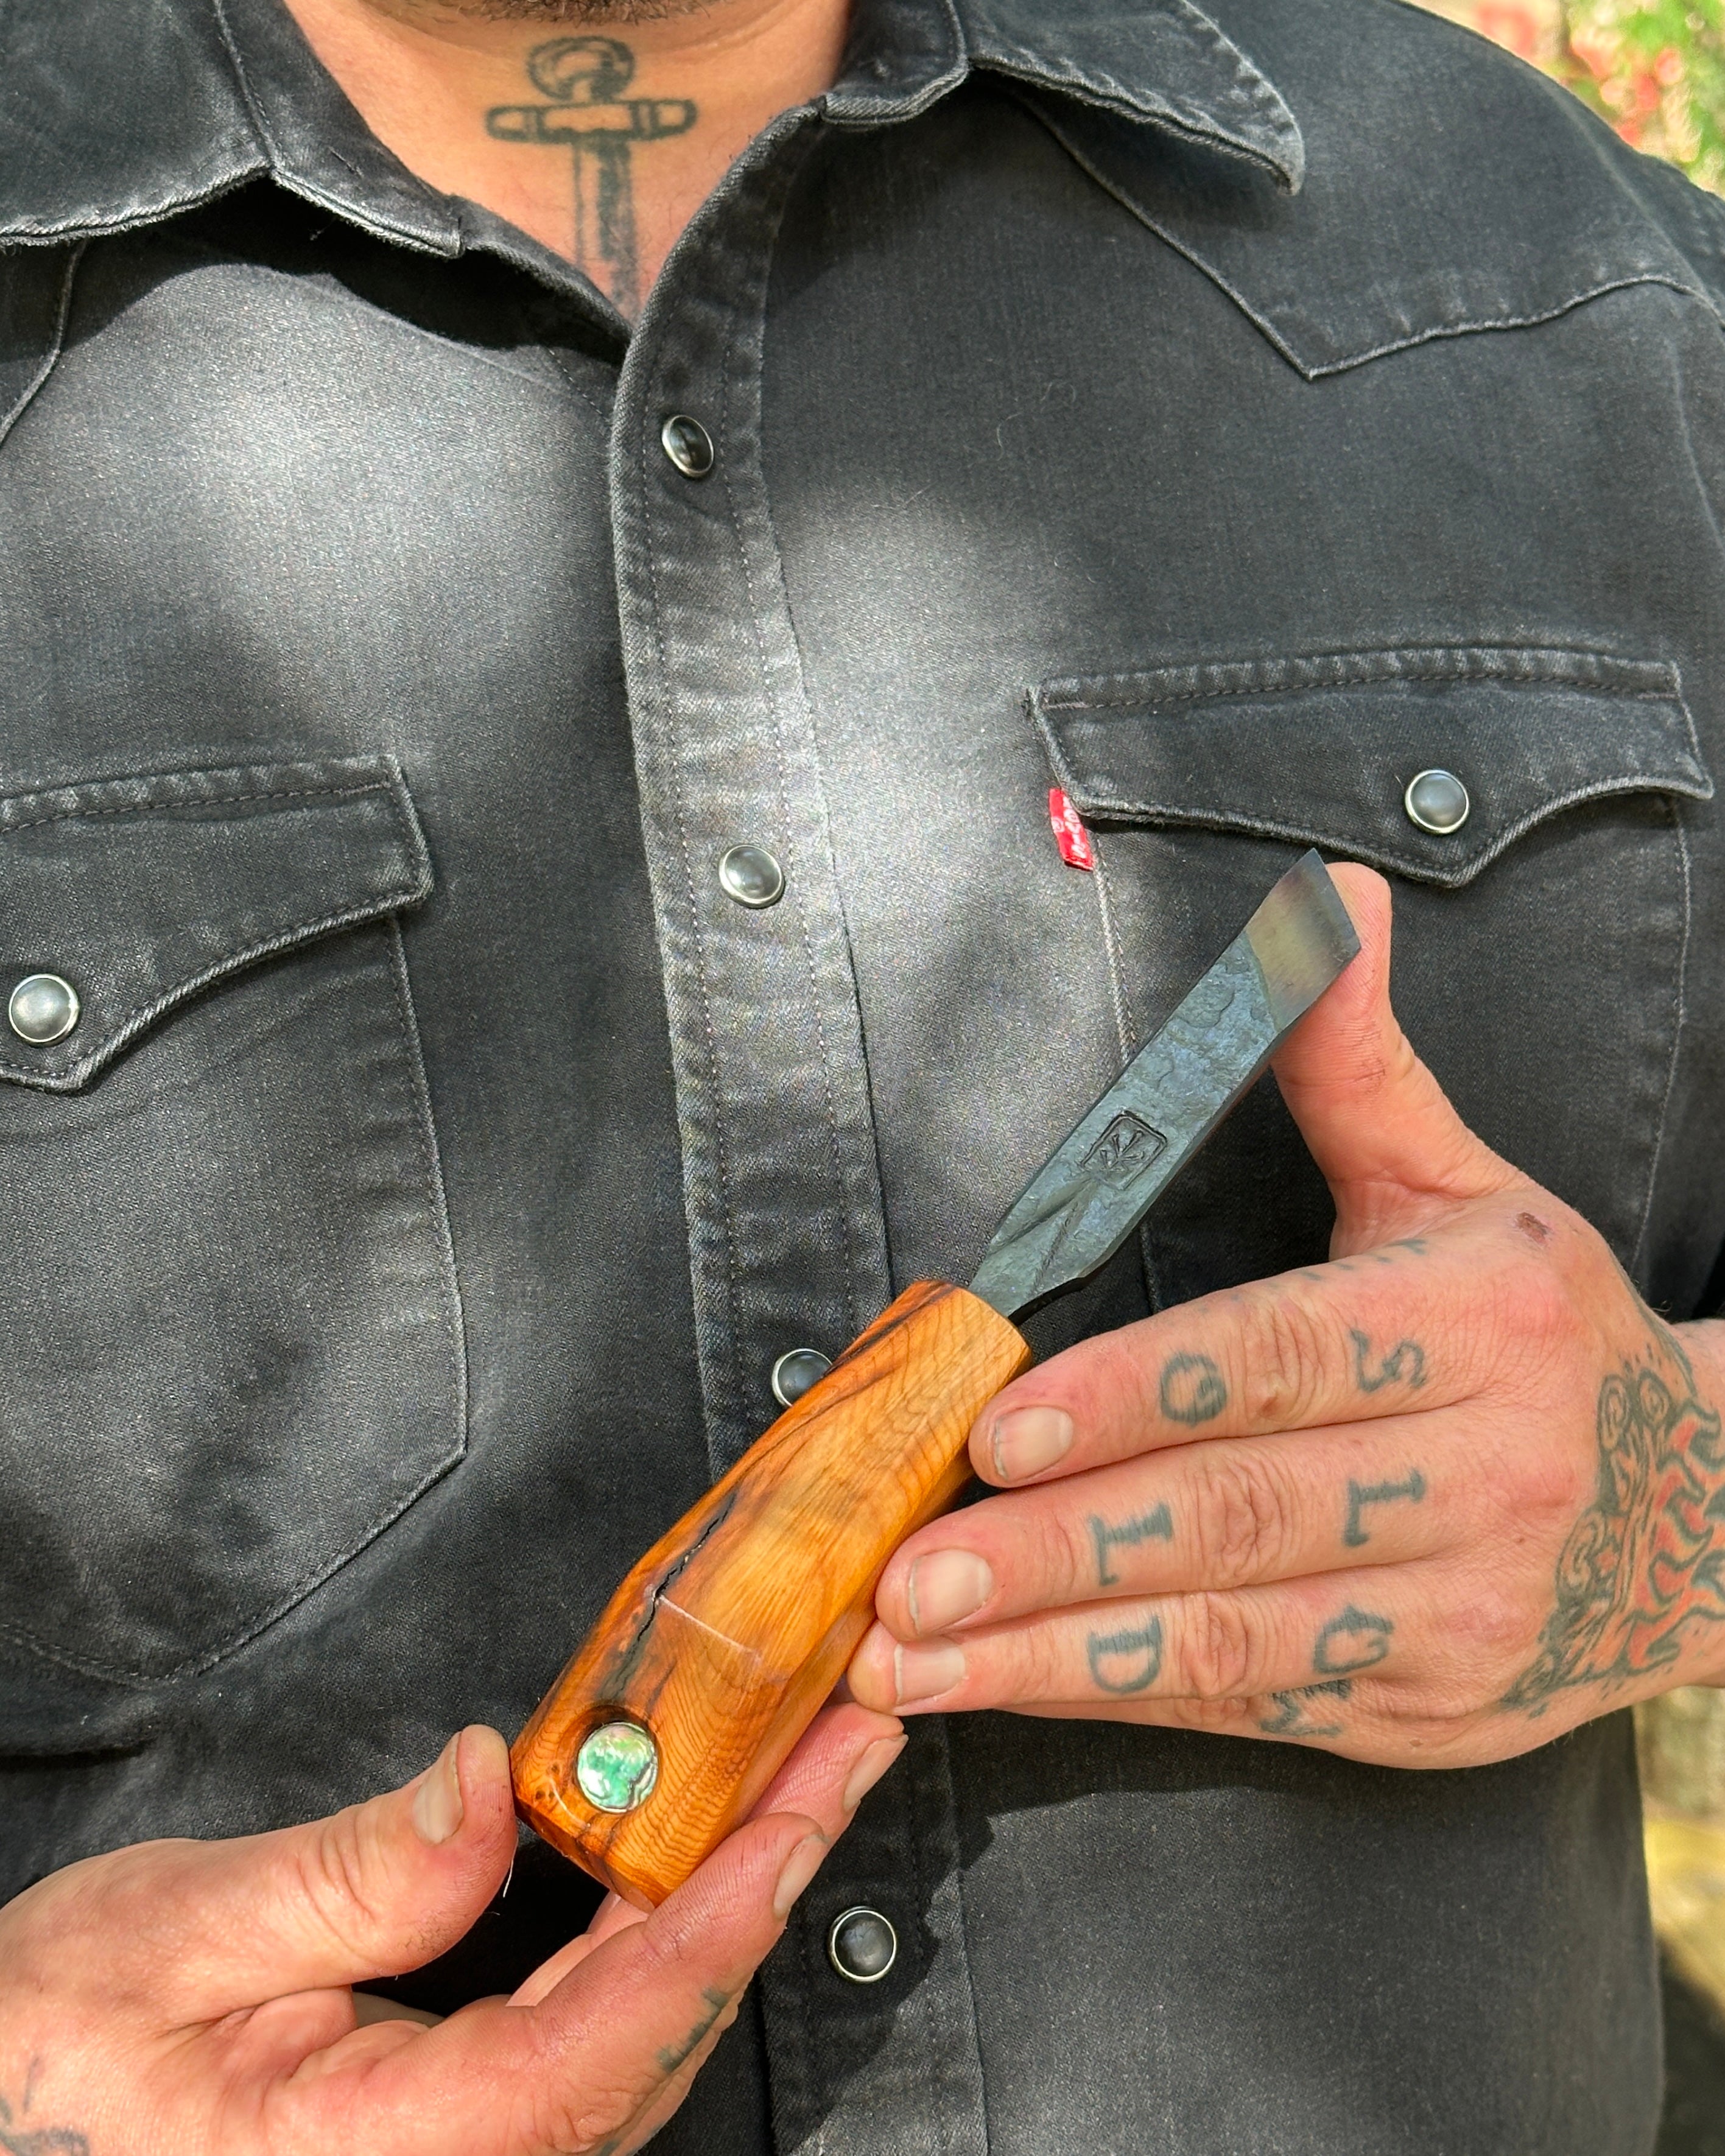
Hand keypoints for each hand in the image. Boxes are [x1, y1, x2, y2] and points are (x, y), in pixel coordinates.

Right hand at [0, 1705, 901, 2154]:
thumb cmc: (40, 2066)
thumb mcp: (160, 1944)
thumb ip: (342, 1881)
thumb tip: (491, 1791)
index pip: (594, 2045)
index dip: (710, 1925)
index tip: (794, 1816)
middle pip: (653, 2033)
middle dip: (764, 1874)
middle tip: (843, 1747)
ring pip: (639, 2036)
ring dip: (731, 1893)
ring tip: (804, 1772)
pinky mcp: (460, 2128)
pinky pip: (590, 2036)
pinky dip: (663, 1932)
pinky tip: (702, 1852)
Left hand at [849, 864, 1724, 1765]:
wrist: (1709, 1524)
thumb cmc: (1546, 1337)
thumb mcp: (1465, 1186)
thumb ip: (1359, 1067)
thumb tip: (1326, 907)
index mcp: (1480, 1326)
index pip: (1279, 1357)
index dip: (1131, 1397)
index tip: (1000, 1427)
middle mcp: (1482, 1475)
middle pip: (1238, 1512)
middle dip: (1061, 1548)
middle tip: (912, 1570)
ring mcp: (1459, 1613)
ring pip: (1236, 1637)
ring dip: (1059, 1650)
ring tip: (916, 1654)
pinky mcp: (1424, 1711)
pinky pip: (1255, 1706)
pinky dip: (1124, 1697)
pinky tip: (1012, 1685)